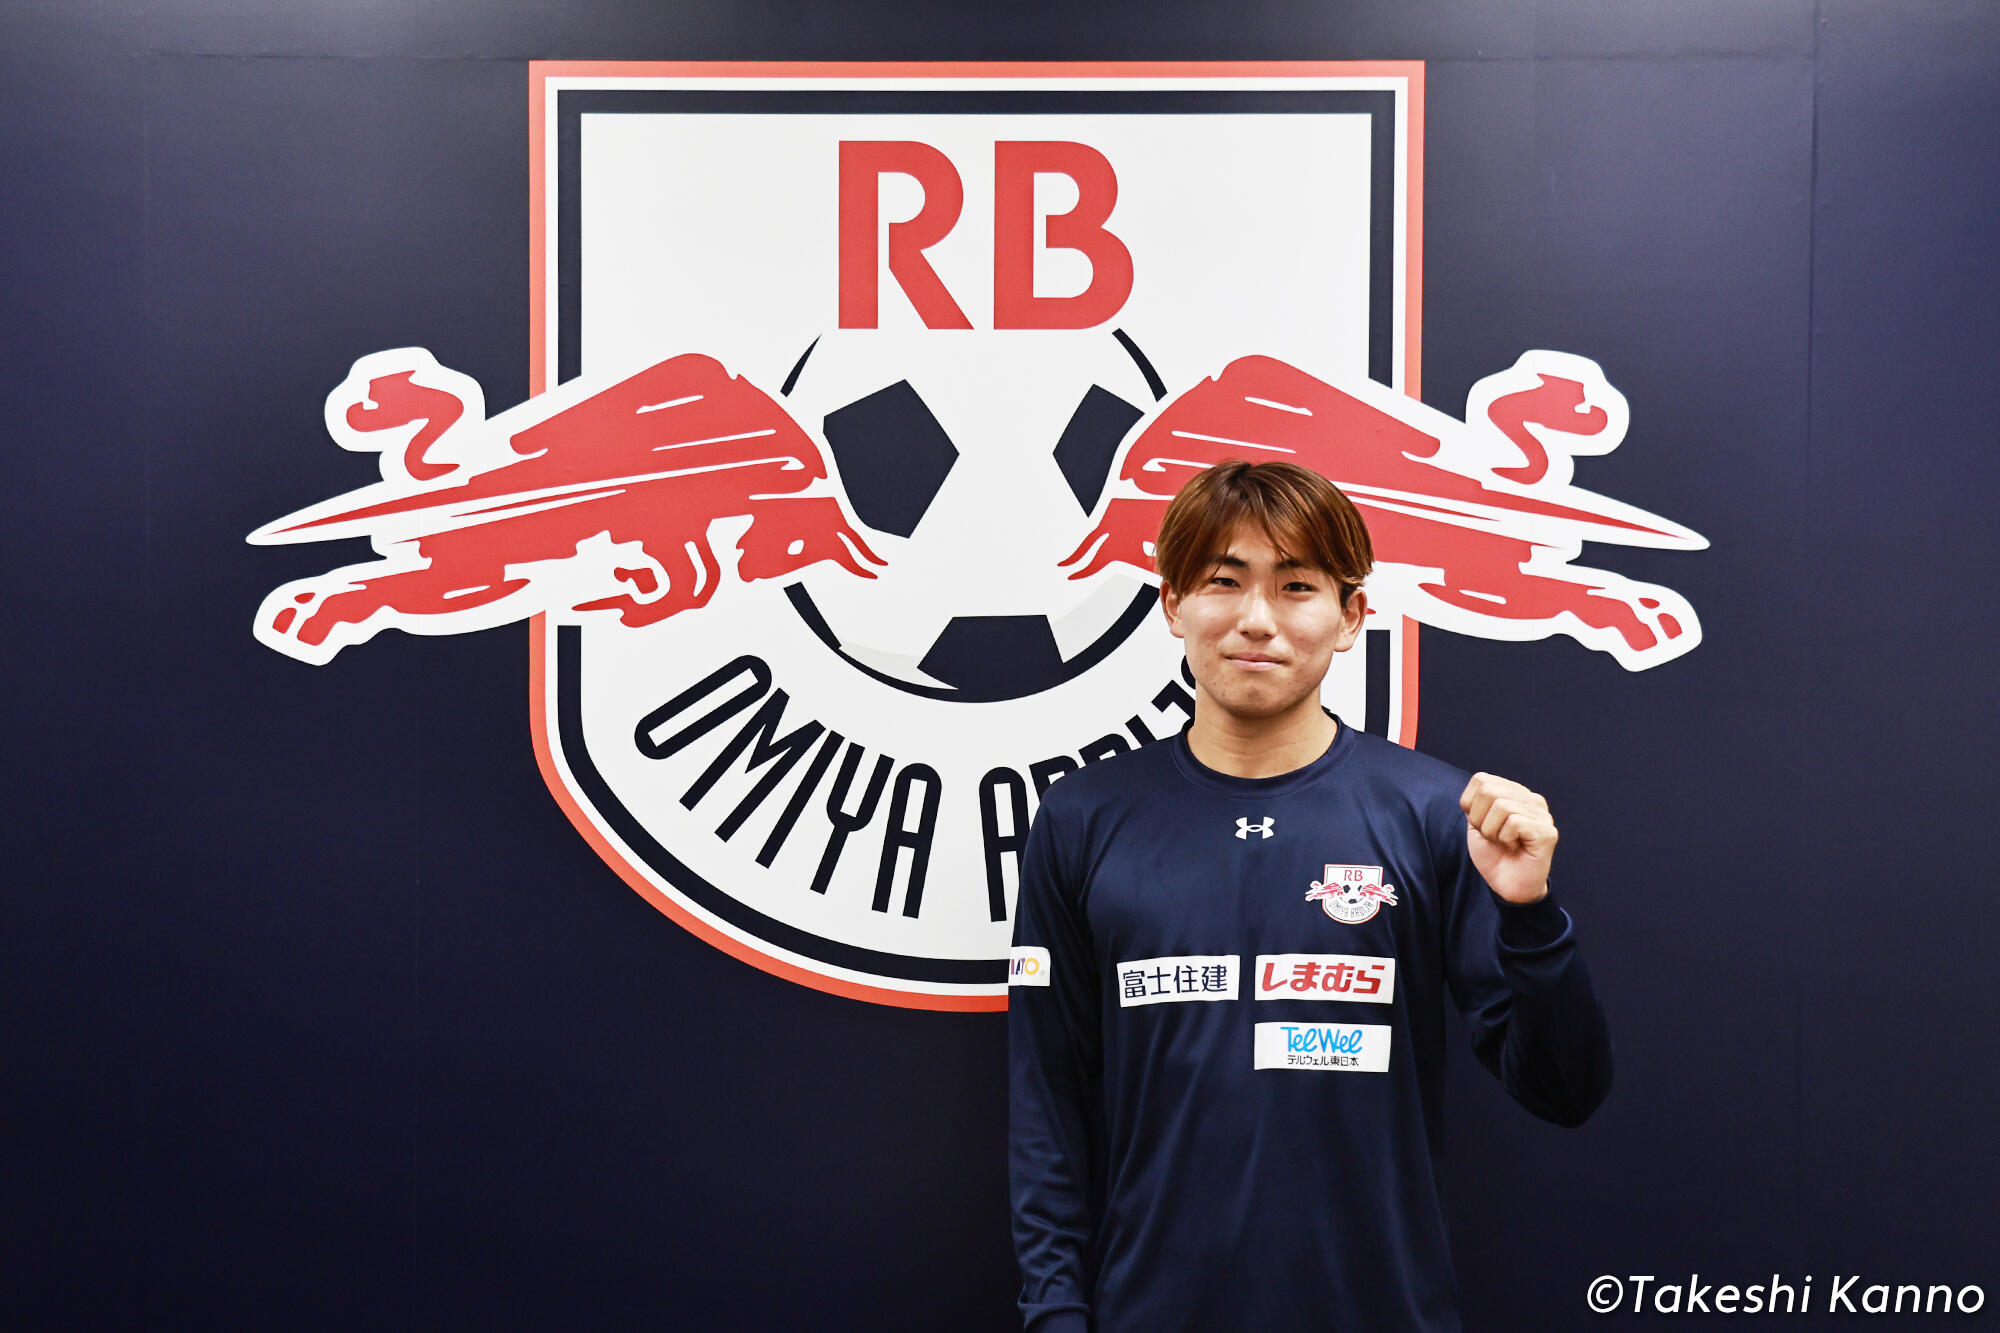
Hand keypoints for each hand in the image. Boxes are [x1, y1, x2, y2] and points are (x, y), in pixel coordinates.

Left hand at [1459, 773, 1555, 903]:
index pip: (1481, 780)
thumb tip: (1480, 783)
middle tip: (1492, 836)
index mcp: (1515, 793)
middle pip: (1488, 790)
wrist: (1507, 886)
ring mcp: (1542, 814)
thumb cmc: (1494, 854)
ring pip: (1500, 805)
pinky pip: (1513, 822)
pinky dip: (1504, 838)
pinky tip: (1515, 847)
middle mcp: (1531, 799)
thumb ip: (1477, 800)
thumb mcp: (1477, 822)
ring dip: (1492, 831)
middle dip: (1479, 819)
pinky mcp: (1546, 831)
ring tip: (1504, 842)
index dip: (1470, 806)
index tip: (1481, 825)